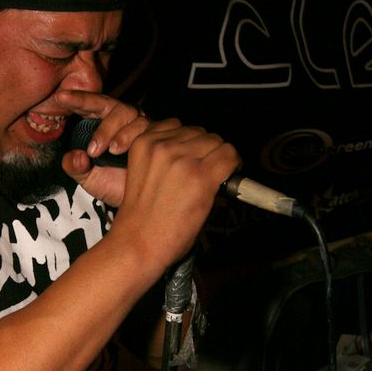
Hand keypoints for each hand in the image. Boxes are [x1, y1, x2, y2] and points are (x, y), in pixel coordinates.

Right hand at [58, 89, 239, 273]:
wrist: (137, 244)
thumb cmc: (140, 219)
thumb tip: (195, 153)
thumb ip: (164, 158)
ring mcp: (183, 160)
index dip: (191, 143)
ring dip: (218, 158)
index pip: (179, 126)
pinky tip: (227, 179)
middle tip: (206, 171)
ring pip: (217, 142)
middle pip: (201, 133)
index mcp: (144, 143)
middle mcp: (163, 146)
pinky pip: (229, 157)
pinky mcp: (202, 177)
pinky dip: (233, 165)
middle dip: (206, 150)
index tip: (194, 157)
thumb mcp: (143, 174)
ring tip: (214, 177)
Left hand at [58, 90, 149, 204]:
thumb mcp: (88, 178)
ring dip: (121, 133)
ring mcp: (143, 127)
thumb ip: (74, 166)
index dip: (80, 100)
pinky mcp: (160, 136)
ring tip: (112, 152)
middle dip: (103, 125)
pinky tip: (131, 153)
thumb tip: (75, 156)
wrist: (139, 202)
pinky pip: (152, 129)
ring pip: (133, 116)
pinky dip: (139, 138)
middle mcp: (125, 121)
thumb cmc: (113, 186)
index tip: (62, 97)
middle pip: (115, 107)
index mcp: (105, 124)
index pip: (93, 105)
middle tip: (92, 150)